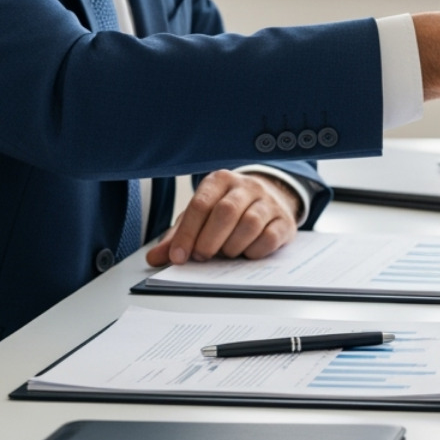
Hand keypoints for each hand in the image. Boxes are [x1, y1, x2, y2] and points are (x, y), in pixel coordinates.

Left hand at [145, 170, 299, 265]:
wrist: (269, 200)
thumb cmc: (228, 210)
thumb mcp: (200, 217)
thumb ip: (177, 236)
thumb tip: (154, 258)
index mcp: (220, 181)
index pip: (200, 205)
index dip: (187, 234)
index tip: (178, 257)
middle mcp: (246, 186)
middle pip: (226, 212)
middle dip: (209, 240)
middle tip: (202, 256)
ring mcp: (268, 202)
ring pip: (250, 223)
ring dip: (232, 246)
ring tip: (225, 253)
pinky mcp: (284, 220)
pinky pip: (270, 237)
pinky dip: (254, 251)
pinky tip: (246, 253)